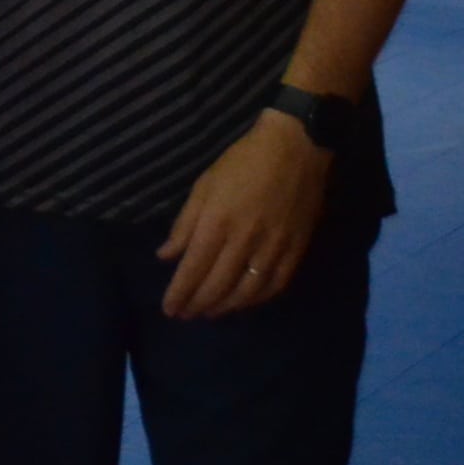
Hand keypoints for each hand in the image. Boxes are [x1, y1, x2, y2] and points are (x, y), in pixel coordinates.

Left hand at [158, 108, 332, 318]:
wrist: (296, 149)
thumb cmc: (242, 163)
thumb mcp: (204, 186)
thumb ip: (185, 224)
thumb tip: (166, 256)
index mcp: (217, 222)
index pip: (193, 269)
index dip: (180, 293)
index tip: (169, 309)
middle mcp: (245, 240)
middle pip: (218, 285)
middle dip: (198, 304)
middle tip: (185, 315)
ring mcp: (274, 247)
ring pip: (247, 291)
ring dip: (226, 307)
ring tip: (209, 313)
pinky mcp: (297, 249)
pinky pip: (276, 284)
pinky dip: (257, 299)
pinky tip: (244, 303)